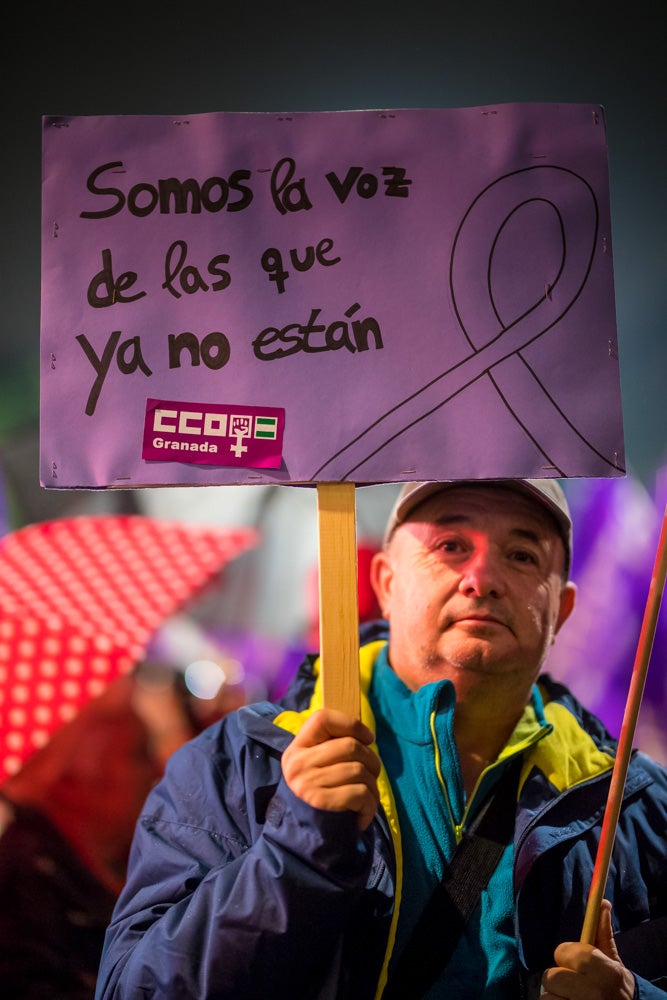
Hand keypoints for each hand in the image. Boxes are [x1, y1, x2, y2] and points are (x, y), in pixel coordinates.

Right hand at [281, 709, 380, 829]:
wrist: (300, 833)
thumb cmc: (316, 792)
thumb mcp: (314, 764)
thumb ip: (332, 746)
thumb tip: (367, 737)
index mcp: (297, 747)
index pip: (323, 719)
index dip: (350, 723)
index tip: (368, 738)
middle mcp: (298, 763)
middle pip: (350, 746)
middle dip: (372, 760)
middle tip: (372, 774)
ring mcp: (308, 783)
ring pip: (360, 771)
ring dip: (373, 786)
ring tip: (367, 796)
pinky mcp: (321, 803)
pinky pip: (360, 794)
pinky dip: (370, 805)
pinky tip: (364, 813)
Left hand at [540, 900, 635, 998]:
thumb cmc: (616, 986)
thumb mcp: (613, 961)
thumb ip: (602, 933)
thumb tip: (602, 902)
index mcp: (606, 972)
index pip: (565, 953)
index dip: (566, 955)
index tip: (575, 962)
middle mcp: (595, 992)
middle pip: (551, 976)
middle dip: (559, 978)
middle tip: (573, 983)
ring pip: (547, 995)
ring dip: (556, 995)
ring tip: (572, 996)